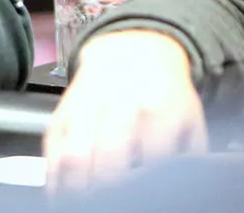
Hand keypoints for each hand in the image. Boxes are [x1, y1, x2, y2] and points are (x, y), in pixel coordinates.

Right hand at [43, 30, 207, 193]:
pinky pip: (52, 146)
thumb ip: (190, 154)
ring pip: (74, 155)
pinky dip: (53, 174)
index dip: (146, 185)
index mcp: (158, 110)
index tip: (142, 197)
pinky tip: (60, 192)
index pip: (151, 159)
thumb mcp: (190, 119)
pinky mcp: (63, 109)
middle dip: (107, 191)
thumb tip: (187, 184)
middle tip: (107, 206)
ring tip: (80, 205)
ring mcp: (86, 105)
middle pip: (108, 160)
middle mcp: (118, 104)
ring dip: (75, 188)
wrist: (132, 47)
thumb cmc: (164, 93)